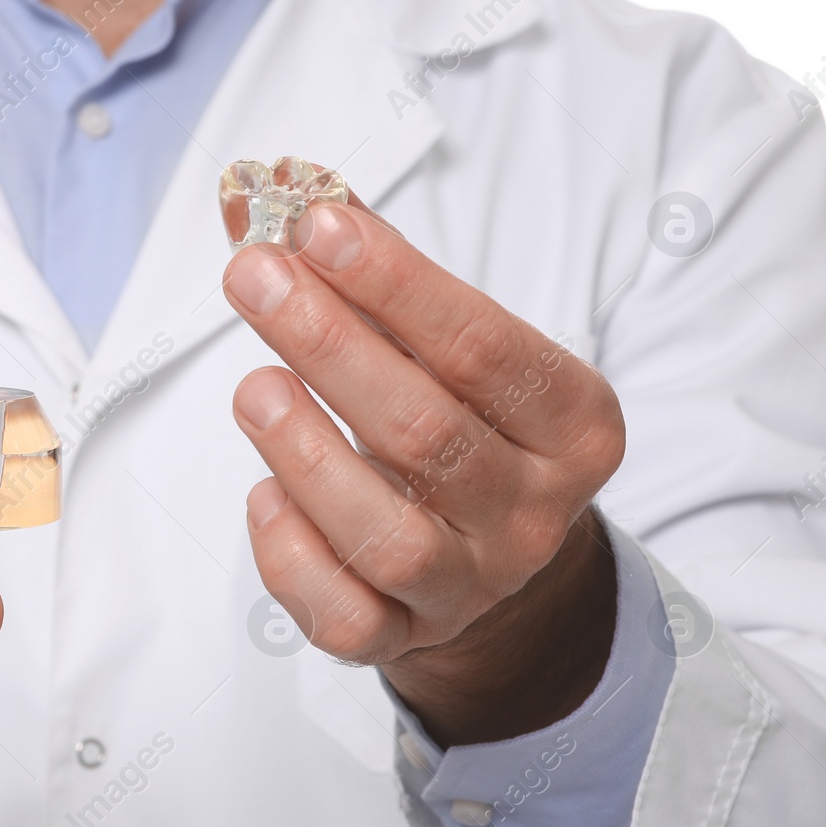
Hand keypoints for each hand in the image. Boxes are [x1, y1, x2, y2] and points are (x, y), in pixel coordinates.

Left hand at [224, 198, 624, 747]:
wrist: (486, 554)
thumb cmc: (457, 420)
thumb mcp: (435, 342)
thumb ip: (360, 268)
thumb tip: (267, 190)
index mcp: (572, 424)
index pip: (485, 347)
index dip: (396, 284)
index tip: (319, 226)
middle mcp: (532, 511)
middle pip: (429, 434)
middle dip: (330, 346)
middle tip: (255, 278)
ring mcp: (470, 585)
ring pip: (389, 538)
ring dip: (308, 456)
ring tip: (253, 388)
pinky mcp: (404, 636)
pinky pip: (346, 618)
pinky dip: (293, 558)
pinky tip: (262, 495)